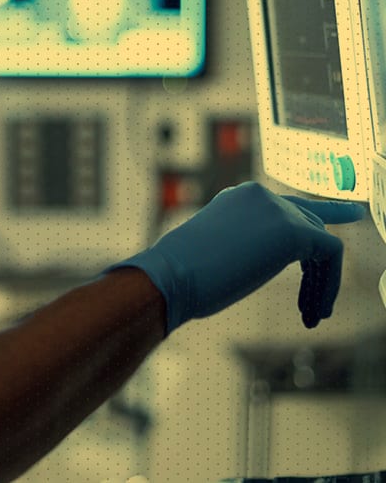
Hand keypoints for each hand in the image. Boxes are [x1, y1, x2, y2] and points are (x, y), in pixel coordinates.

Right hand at [110, 181, 365, 333]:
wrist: (173, 274)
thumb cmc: (184, 276)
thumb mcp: (218, 254)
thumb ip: (244, 248)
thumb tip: (255, 263)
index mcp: (239, 198)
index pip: (287, 208)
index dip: (313, 231)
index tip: (340, 232)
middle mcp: (260, 195)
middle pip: (310, 224)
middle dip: (318, 269)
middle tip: (314, 308)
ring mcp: (277, 209)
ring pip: (323, 242)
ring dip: (323, 284)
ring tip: (312, 317)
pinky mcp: (292, 230)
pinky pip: (331, 253)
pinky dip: (330, 285)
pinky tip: (316, 312)